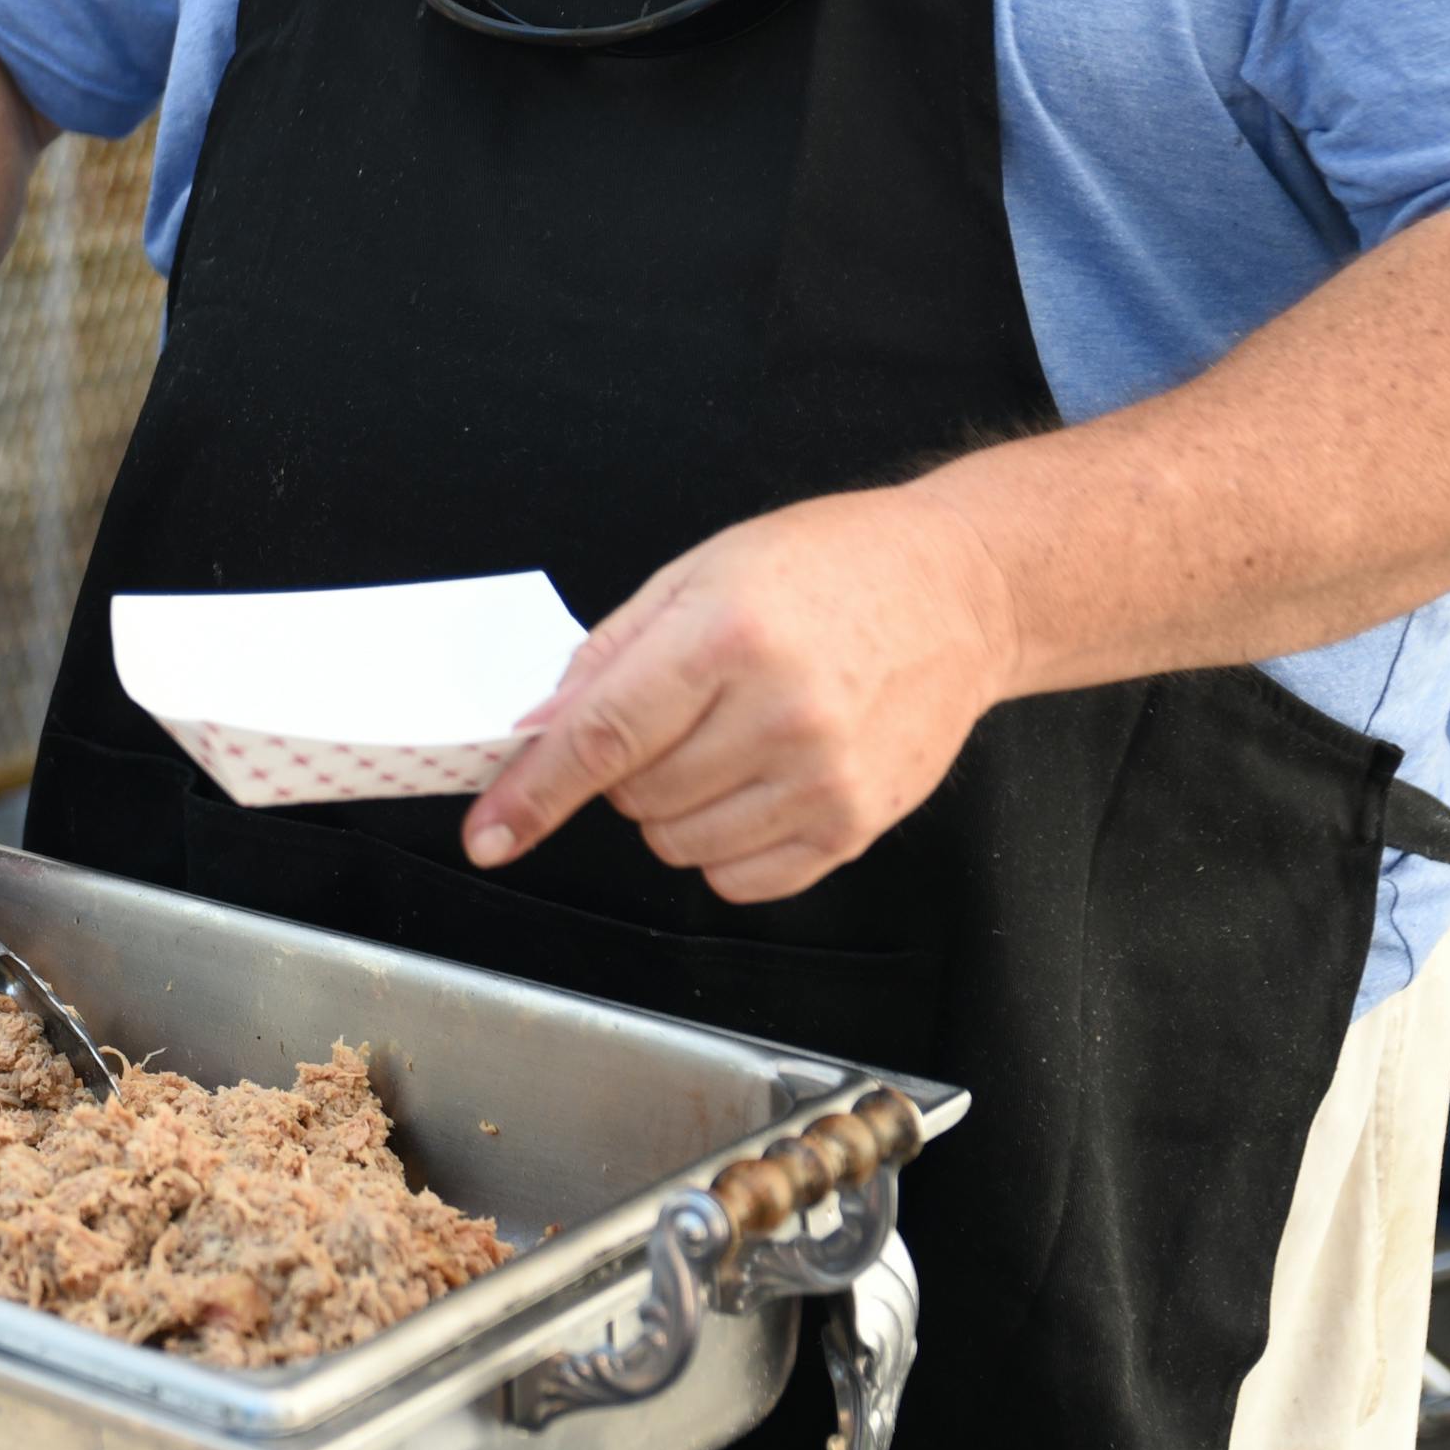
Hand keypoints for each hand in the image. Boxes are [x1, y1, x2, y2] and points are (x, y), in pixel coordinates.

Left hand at [460, 486, 1022, 902]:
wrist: (961, 590)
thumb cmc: (829, 571)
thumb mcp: (700, 575)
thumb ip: (608, 657)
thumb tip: (537, 732)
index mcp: (728, 638)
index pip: (602, 738)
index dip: (534, 794)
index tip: (489, 836)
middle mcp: (781, 714)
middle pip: (634, 796)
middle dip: (628, 767)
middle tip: (682, 712)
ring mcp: (825, 779)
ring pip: (679, 844)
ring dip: (676, 807)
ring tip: (730, 740)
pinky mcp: (856, 824)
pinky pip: (741, 878)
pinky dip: (725, 846)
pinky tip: (759, 783)